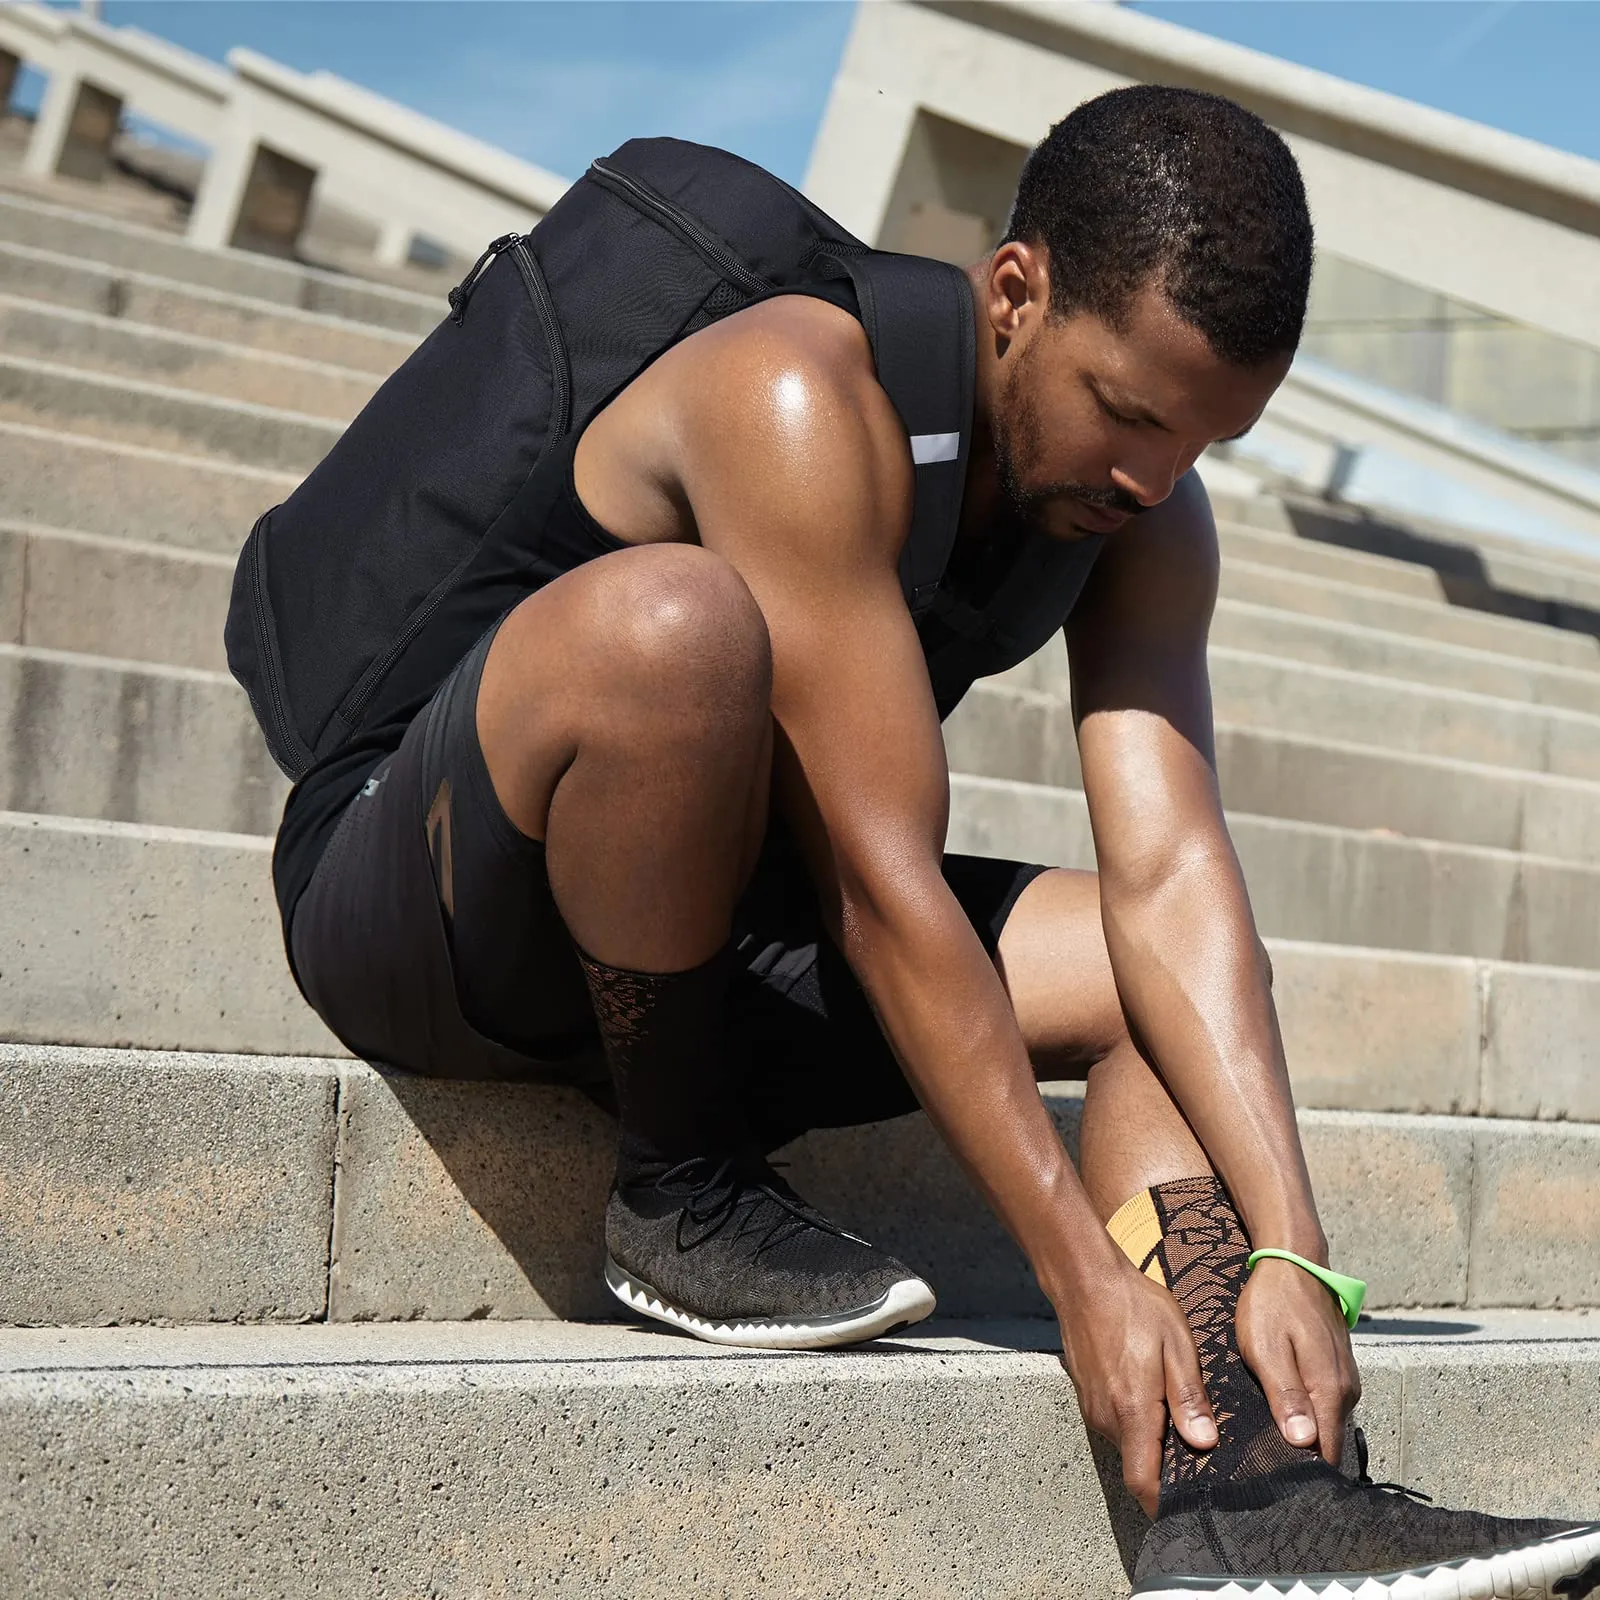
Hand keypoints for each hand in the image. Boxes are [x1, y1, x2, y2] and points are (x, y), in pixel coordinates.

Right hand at [1056, 1254, 1218, 1516]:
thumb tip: (1205, 1443)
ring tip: (1183, 1425)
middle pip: (1137, 1466)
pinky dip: (1136, 1424)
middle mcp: (1107, 1417)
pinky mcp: (1086, 1393)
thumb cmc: (1133, 1306)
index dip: (1165, 1506)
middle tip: (1203, 1459)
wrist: (1083, 1277)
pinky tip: (1155, 1399)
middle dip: (1167, 1471)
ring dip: (1152, 1444)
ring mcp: (1092, 1406)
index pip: (1143, 1483)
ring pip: (1127, 1444)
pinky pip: (1115, 1422)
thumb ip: (1188, 1396)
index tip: (1191, 1511)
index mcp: (1132, 1411)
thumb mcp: (1175, 1344)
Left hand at [1236, 1255, 1361, 1464]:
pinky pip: (1325, 1405)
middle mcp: (1346, 1392)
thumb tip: (1303, 1443)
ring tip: (1267, 1443)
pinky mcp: (1338, 1369)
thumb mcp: (1266, 1349)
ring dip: (1302, 1435)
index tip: (1274, 1483)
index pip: (1326, 1454)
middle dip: (1300, 1458)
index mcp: (1329, 1391)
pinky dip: (1307, 1414)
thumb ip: (1286, 1396)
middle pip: (1327, 1443)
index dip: (1303, 1474)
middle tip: (1262, 1466)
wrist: (1294, 1262)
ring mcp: (1345, 1380)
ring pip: (1326, 1424)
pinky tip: (1281, 1413)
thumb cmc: (1273, 1304)